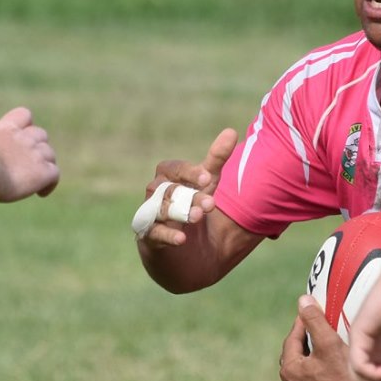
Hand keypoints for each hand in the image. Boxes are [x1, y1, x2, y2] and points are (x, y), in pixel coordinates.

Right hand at [0, 106, 59, 199]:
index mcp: (1, 131)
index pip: (23, 116)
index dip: (22, 125)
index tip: (14, 139)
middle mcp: (20, 138)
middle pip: (40, 134)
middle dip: (34, 147)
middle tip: (20, 166)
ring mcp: (33, 153)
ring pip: (49, 153)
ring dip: (42, 164)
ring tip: (28, 179)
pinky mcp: (41, 171)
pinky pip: (55, 175)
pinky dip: (50, 184)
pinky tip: (40, 194)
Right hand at [135, 128, 235, 249]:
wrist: (188, 250)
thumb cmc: (193, 207)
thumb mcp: (207, 184)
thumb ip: (216, 159)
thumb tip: (231, 130)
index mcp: (167, 178)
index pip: (173, 169)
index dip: (189, 172)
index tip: (208, 178)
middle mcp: (155, 194)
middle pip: (169, 190)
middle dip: (190, 196)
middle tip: (210, 204)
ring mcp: (151, 216)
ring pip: (161, 210)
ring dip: (180, 213)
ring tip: (198, 216)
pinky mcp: (149, 238)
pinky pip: (154, 234)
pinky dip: (166, 235)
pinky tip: (181, 239)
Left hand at [280, 297, 380, 380]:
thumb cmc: (347, 374)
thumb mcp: (329, 342)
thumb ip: (313, 319)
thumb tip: (302, 301)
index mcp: (290, 372)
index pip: (292, 339)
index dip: (303, 323)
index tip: (312, 312)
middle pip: (297, 357)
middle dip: (306, 342)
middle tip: (319, 328)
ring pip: (306, 373)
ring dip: (313, 360)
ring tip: (327, 348)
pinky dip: (321, 376)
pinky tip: (335, 369)